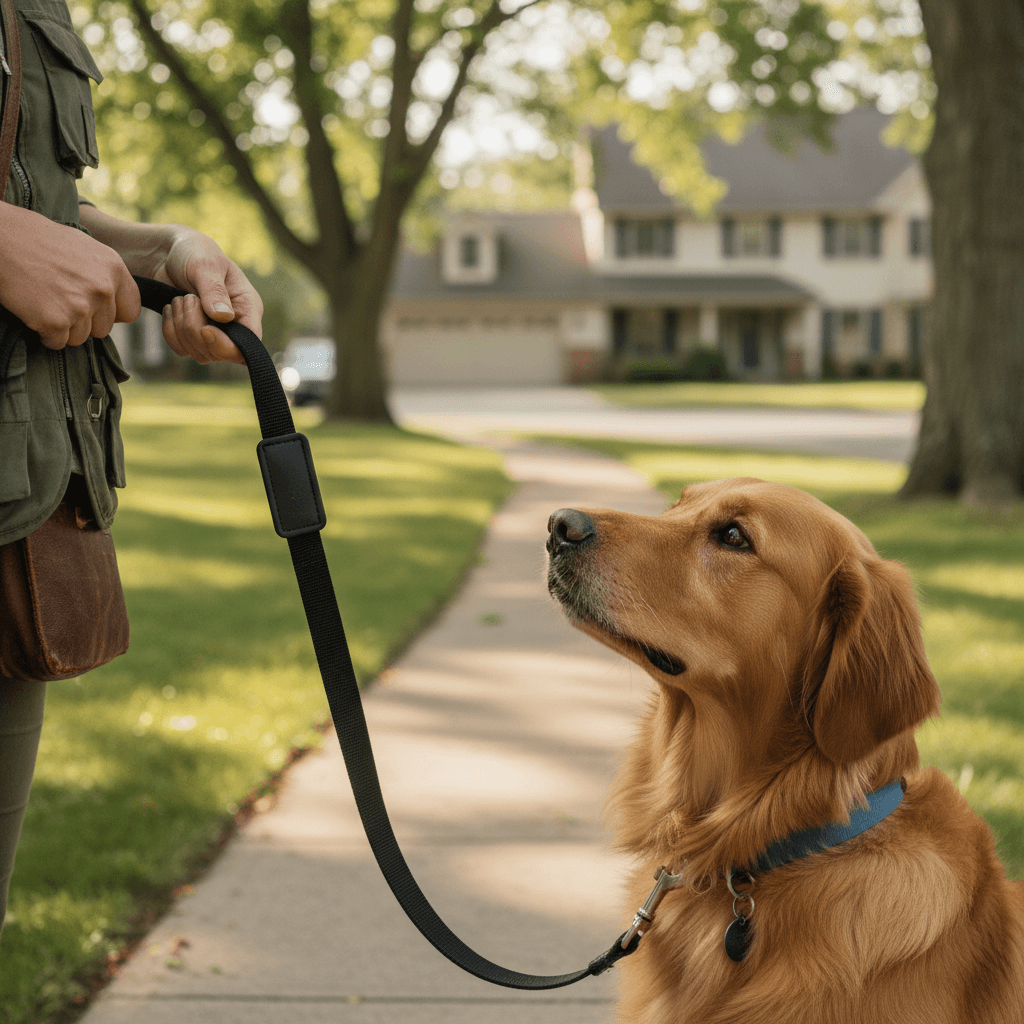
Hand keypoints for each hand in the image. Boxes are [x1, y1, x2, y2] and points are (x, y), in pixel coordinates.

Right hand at [0, 204, 140, 348]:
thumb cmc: (36, 240)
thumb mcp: (83, 248)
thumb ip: (105, 275)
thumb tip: (116, 299)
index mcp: (114, 268)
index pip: (130, 311)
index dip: (111, 314)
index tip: (94, 309)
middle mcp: (103, 288)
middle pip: (103, 329)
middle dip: (82, 321)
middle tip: (57, 299)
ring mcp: (80, 306)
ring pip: (80, 338)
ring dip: (62, 327)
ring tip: (44, 300)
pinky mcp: (56, 322)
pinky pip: (57, 342)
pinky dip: (43, 333)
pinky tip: (33, 310)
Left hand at [76, 204, 262, 364]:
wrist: (169, 252)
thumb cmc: (195, 252)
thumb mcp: (205, 266)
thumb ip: (214, 291)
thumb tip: (224, 317)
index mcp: (248, 308)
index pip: (250, 342)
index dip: (228, 345)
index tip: (206, 329)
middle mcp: (235, 325)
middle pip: (221, 352)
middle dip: (196, 330)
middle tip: (186, 298)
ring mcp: (214, 333)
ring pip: (199, 353)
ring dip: (181, 327)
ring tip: (178, 299)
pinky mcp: (193, 336)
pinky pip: (182, 349)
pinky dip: (170, 332)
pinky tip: (171, 309)